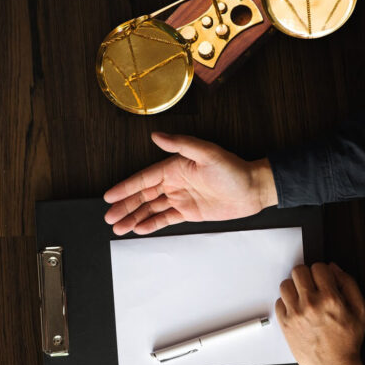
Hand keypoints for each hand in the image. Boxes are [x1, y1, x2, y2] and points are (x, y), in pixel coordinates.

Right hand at [103, 132, 277, 234]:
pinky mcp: (188, 212)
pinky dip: (151, 224)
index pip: (143, 179)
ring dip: (133, 218)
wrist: (254, 190)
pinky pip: (165, 219)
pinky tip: (138, 229)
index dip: (125, 188)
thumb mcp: (207, 153)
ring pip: (150, 210)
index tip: (109, 197)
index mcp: (174, 168)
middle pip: (142, 196)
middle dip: (124, 207)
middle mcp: (174, 183)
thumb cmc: (234, 170)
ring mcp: (180, 198)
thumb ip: (180, 144)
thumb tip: (157, 135)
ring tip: (118, 228)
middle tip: (109, 217)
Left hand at [276, 263, 364, 364]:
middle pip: (298, 271)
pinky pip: (279, 301)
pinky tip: (298, 309)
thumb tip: (334, 269)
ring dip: (295, 287)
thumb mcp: (360, 310)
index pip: (318, 267)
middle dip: (307, 275)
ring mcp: (294, 313)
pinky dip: (287, 302)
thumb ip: (348, 284)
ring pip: (285, 284)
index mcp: (330, 299)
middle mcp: (309, 304)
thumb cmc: (347, 341)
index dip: (322, 271)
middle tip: (312, 285)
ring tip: (304, 297)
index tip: (323, 278)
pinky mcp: (283, 322)